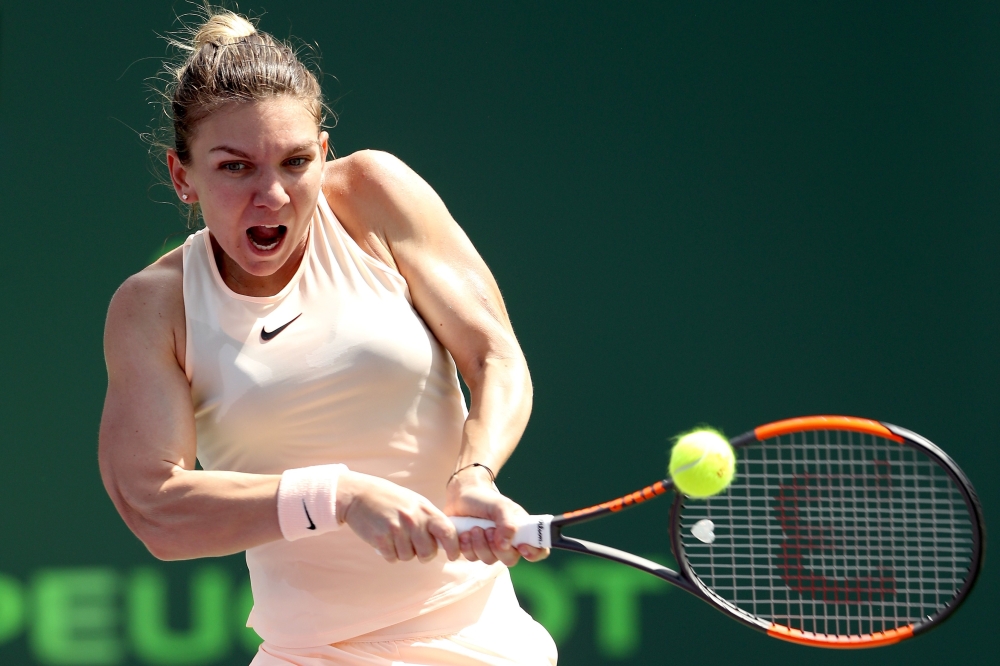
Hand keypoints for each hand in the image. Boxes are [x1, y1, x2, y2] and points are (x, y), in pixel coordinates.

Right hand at [337, 471, 459, 562]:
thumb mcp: (414, 503)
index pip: (448, 532)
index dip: (454, 547)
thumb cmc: (390, 500)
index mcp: (425, 509)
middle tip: (413, 544)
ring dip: (402, 552)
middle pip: (428, 552)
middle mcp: (413, 519)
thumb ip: (430, 519)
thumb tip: (446, 541)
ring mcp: (396, 529)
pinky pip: (392, 558)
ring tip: (395, 536)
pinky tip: (385, 539)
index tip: (453, 555)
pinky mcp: (380, 539)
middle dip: (422, 554)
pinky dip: (389, 553)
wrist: (359, 494)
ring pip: (408, 557)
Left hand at [444, 466, 549, 565]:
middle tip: (488, 530)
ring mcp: (490, 549)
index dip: (534, 553)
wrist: (461, 495)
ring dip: (479, 544)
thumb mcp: (500, 505)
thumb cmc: (486, 499)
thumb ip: (507, 523)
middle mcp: (508, 543)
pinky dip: (467, 546)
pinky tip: (465, 533)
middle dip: (497, 547)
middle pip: (510, 560)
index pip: (538, 550)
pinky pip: (472, 558)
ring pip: (489, 560)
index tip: (521, 547)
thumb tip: (506, 545)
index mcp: (521, 531)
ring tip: (474, 527)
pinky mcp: (473, 551)